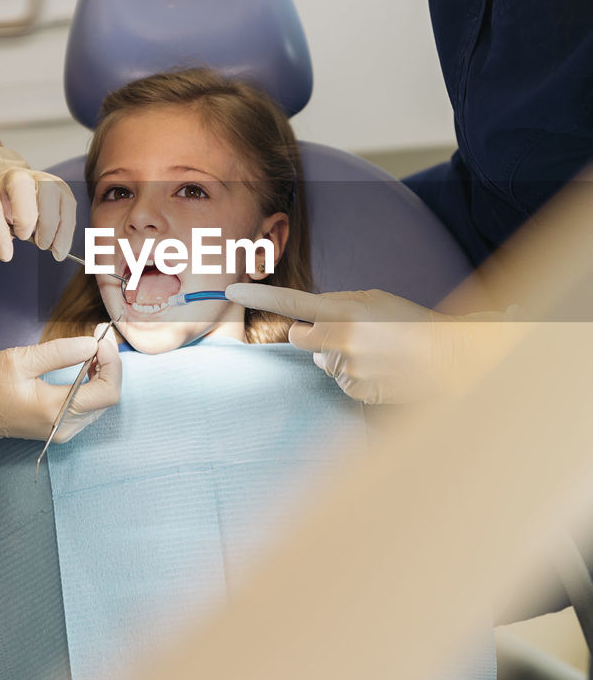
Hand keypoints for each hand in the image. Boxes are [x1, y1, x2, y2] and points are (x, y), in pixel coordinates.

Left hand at [0, 146, 75, 262]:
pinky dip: (67, 227)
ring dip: (52, 223)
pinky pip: (67, 202)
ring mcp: (36, 178)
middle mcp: (10, 177)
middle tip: (30, 242)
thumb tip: (6, 250)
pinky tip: (60, 245)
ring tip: (49, 247)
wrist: (3, 188)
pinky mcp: (57, 185)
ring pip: (50, 190)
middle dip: (26, 216)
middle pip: (19, 184)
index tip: (6, 255)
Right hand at [0, 331, 120, 468]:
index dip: (112, 362)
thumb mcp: (19, 360)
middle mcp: (64, 426)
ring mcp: (62, 431)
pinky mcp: (58, 428)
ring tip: (93, 347)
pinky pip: (88, 406)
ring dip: (103, 373)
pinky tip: (85, 364)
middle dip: (109, 363)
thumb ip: (58, 353)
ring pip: (101, 402)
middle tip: (99, 336)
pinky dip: (92, 383)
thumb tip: (92, 344)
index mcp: (55, 410)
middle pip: (108, 397)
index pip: (107, 392)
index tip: (102, 336)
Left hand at [225, 283, 523, 404]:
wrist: (448, 356)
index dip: (257, 296)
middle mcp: (340, 340)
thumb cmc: (410, 321)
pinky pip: (339, 382)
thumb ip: (336, 305)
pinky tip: (379, 369)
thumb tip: (307, 324)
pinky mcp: (355, 391)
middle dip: (313, 335)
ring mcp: (346, 369)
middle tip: (345, 332)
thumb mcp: (373, 300)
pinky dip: (353, 376)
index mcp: (343, 311)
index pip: (289, 303)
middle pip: (299, 338)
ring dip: (338, 357)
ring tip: (374, 352)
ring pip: (321, 362)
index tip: (230, 289)